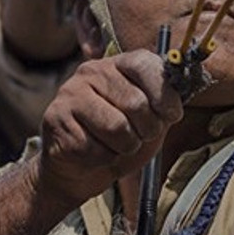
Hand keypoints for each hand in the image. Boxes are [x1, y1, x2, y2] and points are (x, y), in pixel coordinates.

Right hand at [36, 51, 182, 204]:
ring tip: (118, 146)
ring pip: (117, 128)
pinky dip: (104, 159)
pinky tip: (95, 153)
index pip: (144, 64)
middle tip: (141, 138)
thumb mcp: (148, 120)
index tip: (172, 115)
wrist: (77, 170)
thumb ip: (161, 106)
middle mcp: (90, 72)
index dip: (164, 93)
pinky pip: (96, 149)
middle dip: (147, 130)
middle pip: (135, 102)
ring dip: (126, 147)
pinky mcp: (56, 121)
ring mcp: (70, 95)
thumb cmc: (118, 141)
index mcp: (116, 65)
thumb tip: (177, 101)